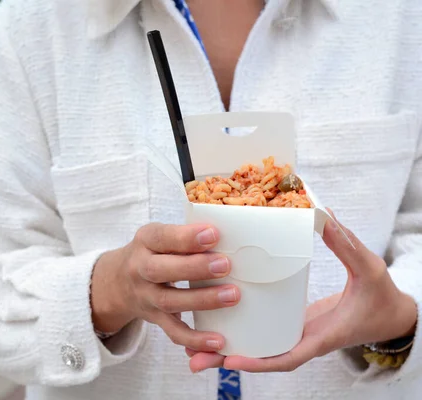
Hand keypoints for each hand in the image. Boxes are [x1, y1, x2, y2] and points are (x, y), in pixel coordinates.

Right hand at [91, 223, 240, 351]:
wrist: (118, 282)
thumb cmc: (153, 252)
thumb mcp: (159, 236)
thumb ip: (184, 235)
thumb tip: (227, 235)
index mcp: (144, 241)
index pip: (162, 237)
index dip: (186, 237)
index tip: (213, 234)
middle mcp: (140, 269)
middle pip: (160, 270)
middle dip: (194, 268)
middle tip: (225, 265)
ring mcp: (146, 297)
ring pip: (169, 301)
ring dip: (202, 300)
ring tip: (232, 295)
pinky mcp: (155, 318)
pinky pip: (173, 332)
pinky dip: (195, 339)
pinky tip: (218, 340)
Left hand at [186, 211, 417, 372]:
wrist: (388, 314)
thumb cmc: (380, 296)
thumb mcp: (368, 269)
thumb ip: (347, 245)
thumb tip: (322, 215)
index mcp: (320, 336)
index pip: (287, 356)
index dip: (258, 362)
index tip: (230, 360)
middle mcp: (301, 340)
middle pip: (260, 358)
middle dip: (226, 360)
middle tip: (193, 359)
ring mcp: (292, 334)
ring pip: (255, 349)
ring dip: (223, 352)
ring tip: (189, 350)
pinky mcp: (288, 326)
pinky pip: (260, 336)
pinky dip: (237, 336)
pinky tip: (212, 325)